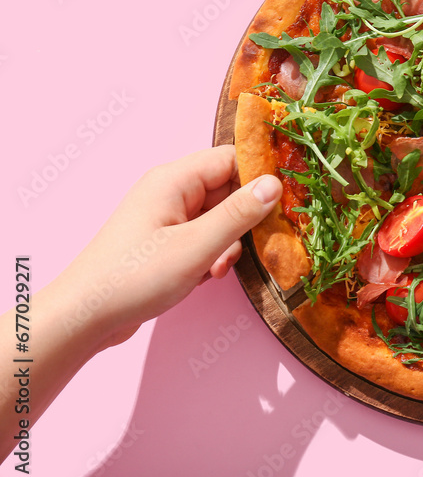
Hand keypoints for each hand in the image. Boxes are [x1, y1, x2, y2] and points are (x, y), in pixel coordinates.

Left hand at [54, 145, 281, 349]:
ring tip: (217, 268)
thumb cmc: (135, 278)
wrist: (84, 317)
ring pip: (218, 217)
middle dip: (244, 219)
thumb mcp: (197, 247)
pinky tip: (206, 276)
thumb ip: (239, 214)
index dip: (260, 177)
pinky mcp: (164, 241)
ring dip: (228, 243)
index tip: (284, 202)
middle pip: (228, 189)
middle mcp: (170, 191)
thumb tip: (275, 184)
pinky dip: (212, 254)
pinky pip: (203, 236)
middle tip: (252, 246)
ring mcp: (166, 217)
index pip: (231, 159)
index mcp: (174, 179)